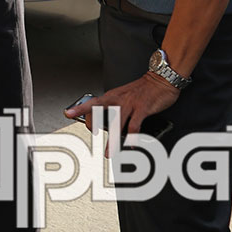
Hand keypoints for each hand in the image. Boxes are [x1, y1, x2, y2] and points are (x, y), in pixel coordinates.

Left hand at [64, 73, 179, 154]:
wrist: (161, 79)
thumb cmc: (142, 89)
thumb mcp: (123, 94)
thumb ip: (115, 105)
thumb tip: (105, 119)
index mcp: (112, 96)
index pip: (92, 103)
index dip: (81, 111)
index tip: (70, 114)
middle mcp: (118, 99)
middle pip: (99, 111)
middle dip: (92, 123)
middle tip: (91, 134)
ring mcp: (130, 104)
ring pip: (116, 124)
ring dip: (113, 140)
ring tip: (110, 152)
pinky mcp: (142, 109)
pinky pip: (135, 126)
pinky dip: (132, 138)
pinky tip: (131, 145)